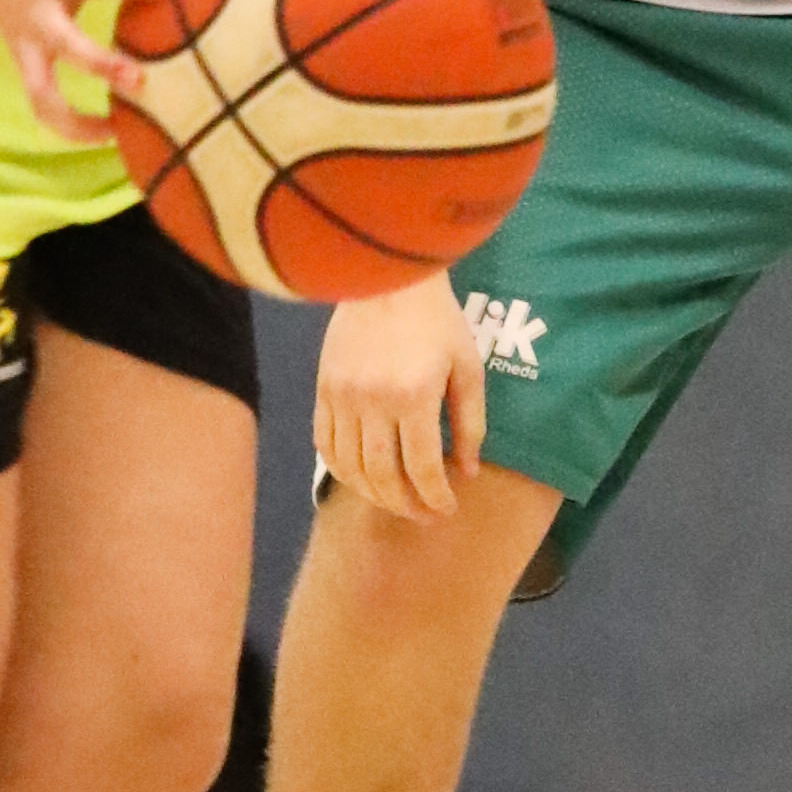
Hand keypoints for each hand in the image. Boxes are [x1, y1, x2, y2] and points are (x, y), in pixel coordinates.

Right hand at [0, 0, 168, 143]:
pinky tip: (108, 135)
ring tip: (120, 134)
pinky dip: (67, 125)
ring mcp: (26, 41)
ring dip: (75, 120)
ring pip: (41, 95)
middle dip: (101, 66)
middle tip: (142, 82)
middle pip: (66, 48)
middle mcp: (39, 12)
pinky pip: (42, 102)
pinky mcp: (22, 59)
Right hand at [314, 273, 484, 519]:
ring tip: (395, 500)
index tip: (447, 510)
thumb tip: (467, 471)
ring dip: (373, 494)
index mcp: (414, 396)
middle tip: (423, 514)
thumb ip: (470, 422)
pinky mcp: (322, 389)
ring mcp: (342, 397)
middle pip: (382, 476)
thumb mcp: (468, 365)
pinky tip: (360, 478)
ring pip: (350, 467)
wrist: (387, 277)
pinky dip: (341, 470)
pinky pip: (325, 445)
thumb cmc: (438, 319)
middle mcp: (373, 402)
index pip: (422, 467)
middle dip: (405, 504)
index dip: (435, 497)